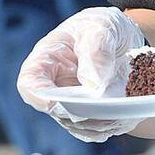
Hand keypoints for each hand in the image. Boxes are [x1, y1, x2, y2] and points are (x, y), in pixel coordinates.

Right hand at [17, 7, 146, 142]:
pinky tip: (125, 119)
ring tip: (123, 115)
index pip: (30, 83)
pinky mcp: (86, 112)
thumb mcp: (102, 27)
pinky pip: (92, 128)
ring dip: (98, 125)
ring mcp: (69, 101)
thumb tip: (94, 85)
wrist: (120, 35)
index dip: (40, 97)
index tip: (59, 103)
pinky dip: (109, 127)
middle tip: (107, 111)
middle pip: (56, 111)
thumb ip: (97, 50)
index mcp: (46, 59)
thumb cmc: (103, 26)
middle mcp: (53, 85)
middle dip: (81, 115)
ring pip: (75, 124)